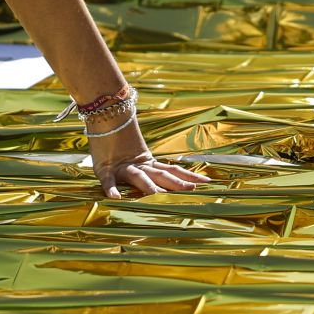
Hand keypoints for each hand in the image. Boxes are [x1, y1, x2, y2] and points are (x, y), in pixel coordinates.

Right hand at [88, 116, 211, 197]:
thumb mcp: (138, 155)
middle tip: (192, 190)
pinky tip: (115, 198)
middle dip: (176, 183)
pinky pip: (108, 180)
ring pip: (138, 177)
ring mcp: (123, 167)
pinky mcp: (105, 169)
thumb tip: (173, 176)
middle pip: (161, 174)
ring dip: (148, 186)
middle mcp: (140, 165)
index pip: (173, 170)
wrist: (105, 116)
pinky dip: (111, 188)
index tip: (207, 182)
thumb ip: (153, 167)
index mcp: (149, 163)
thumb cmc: (119, 140)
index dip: (189, 176)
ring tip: (157, 195)